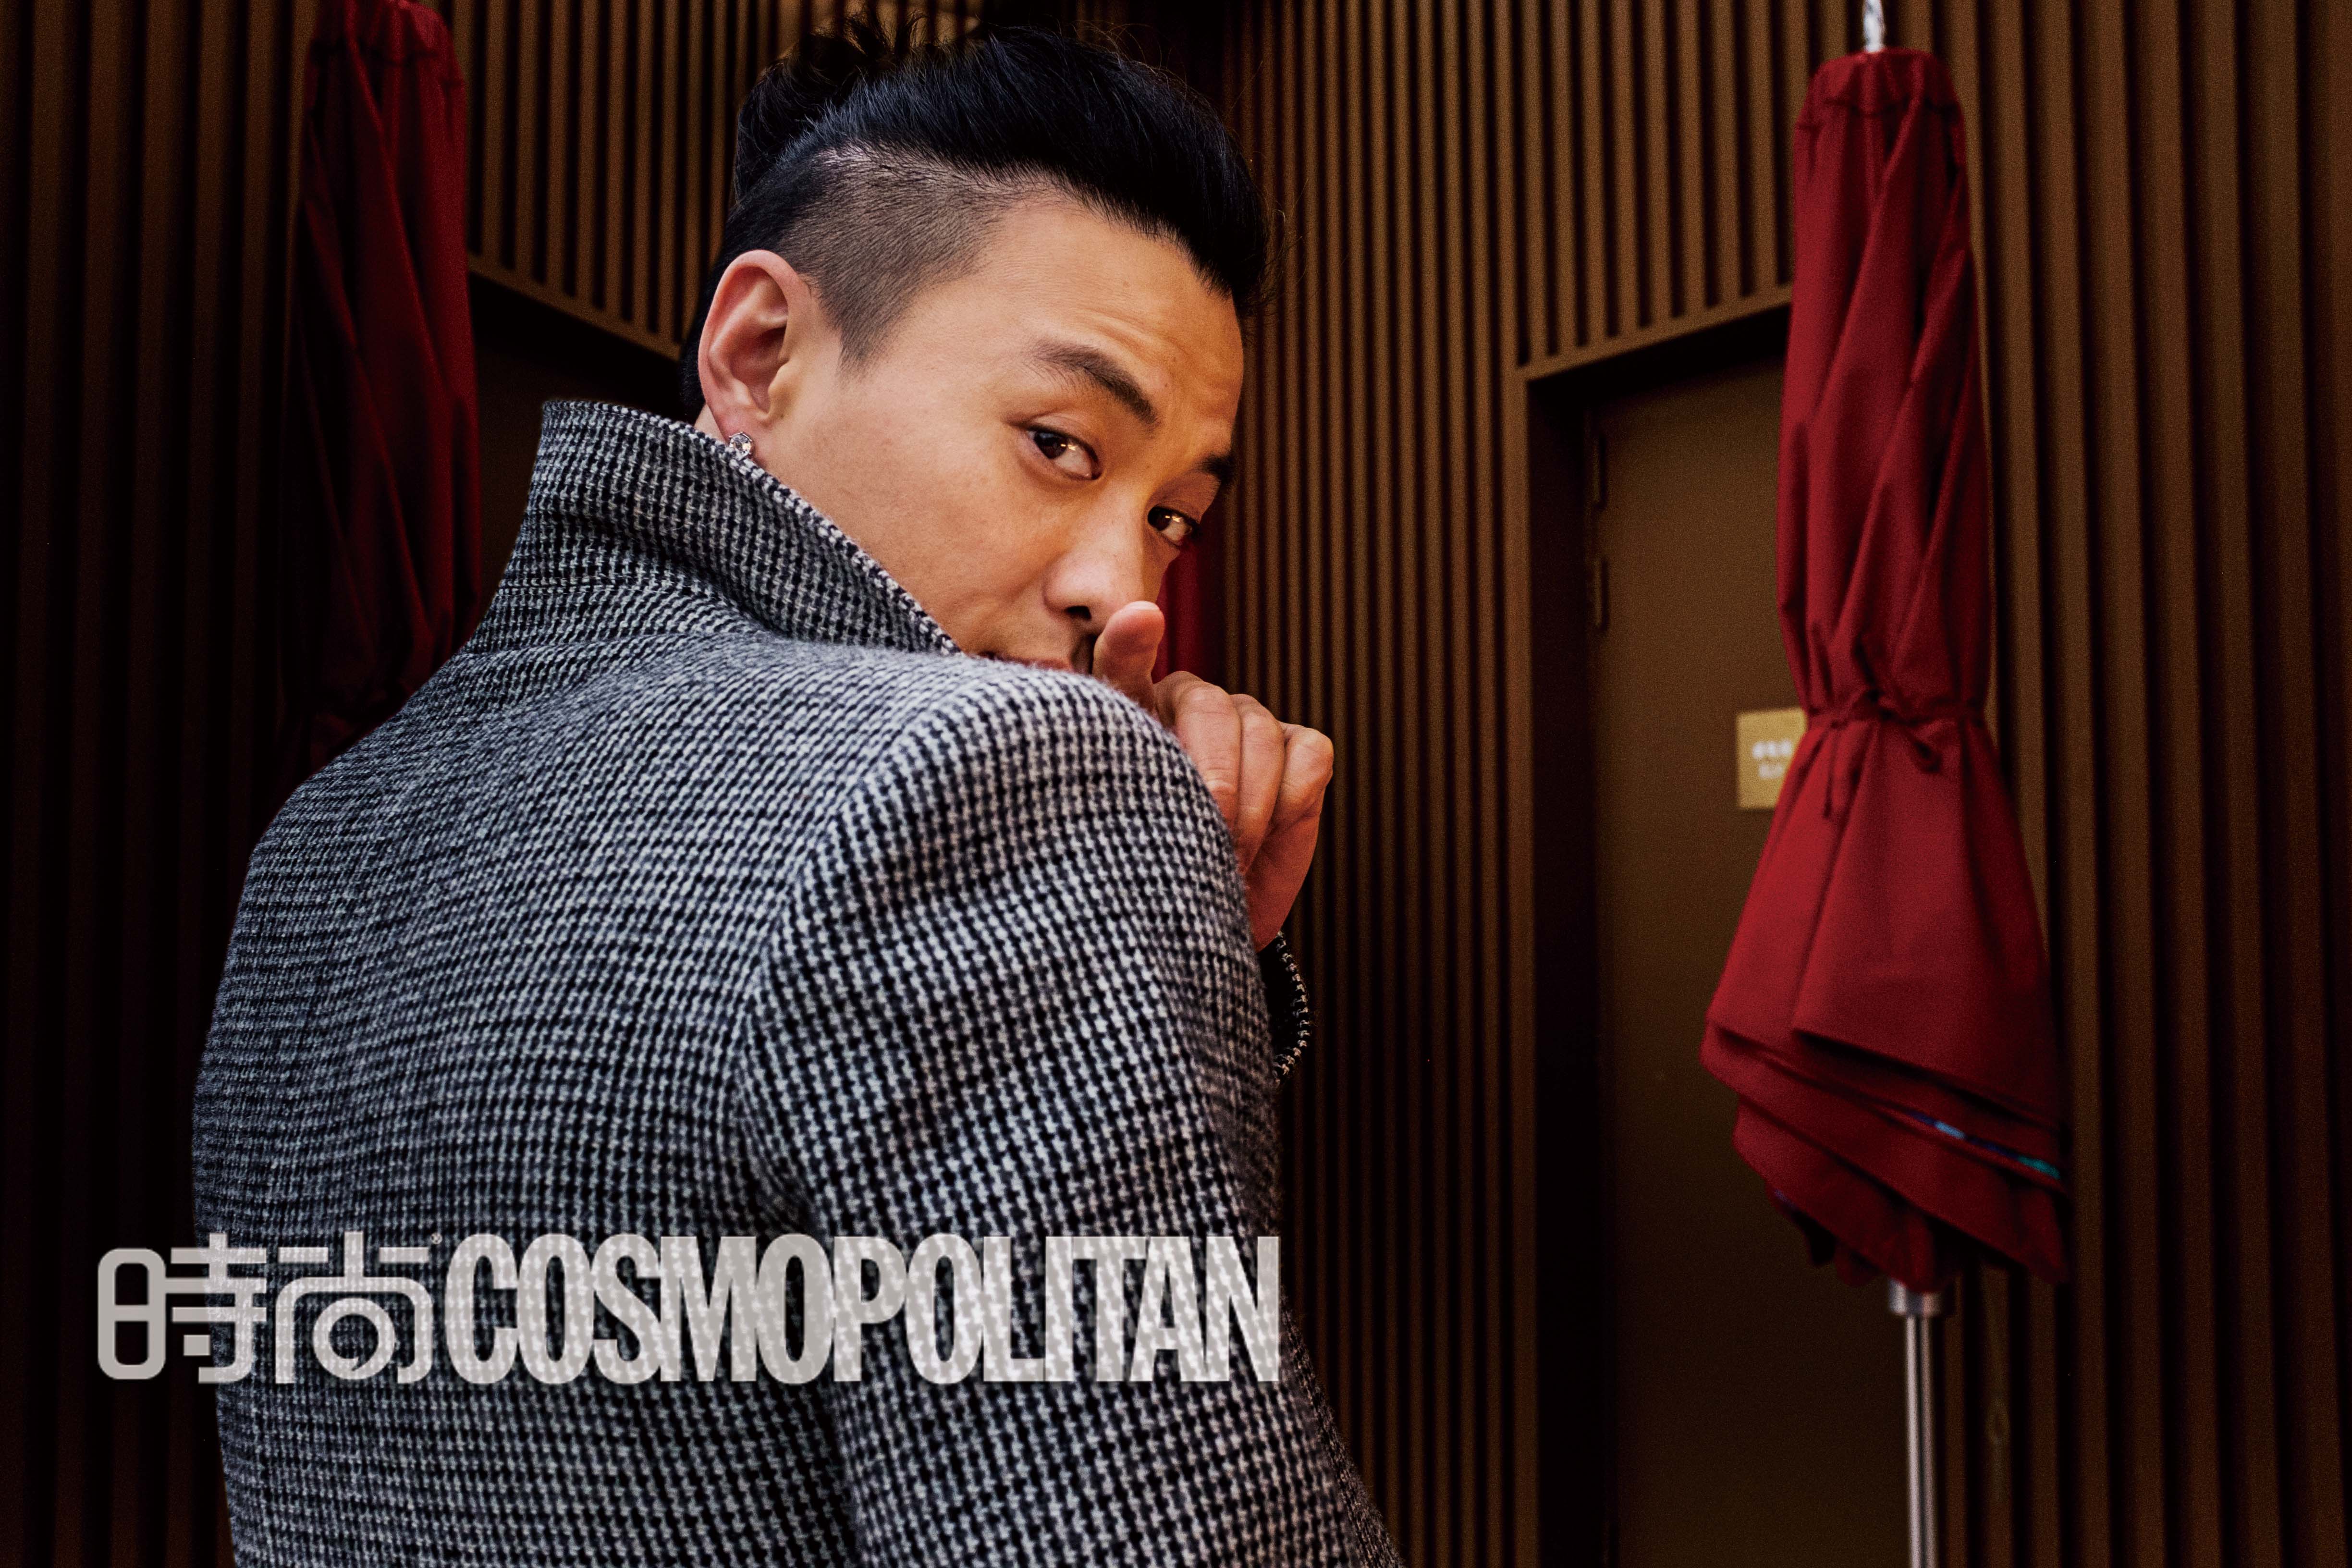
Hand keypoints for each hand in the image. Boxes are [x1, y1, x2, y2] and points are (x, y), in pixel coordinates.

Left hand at [1092, 601, 1332, 950]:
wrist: (1201, 909)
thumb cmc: (1149, 869)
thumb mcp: (1119, 835)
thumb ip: (1123, 793)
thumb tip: (1153, 738)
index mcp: (1131, 713)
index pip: (1124, 663)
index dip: (1131, 642)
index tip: (1140, 622)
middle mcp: (1192, 703)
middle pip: (1210, 710)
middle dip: (1214, 779)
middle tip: (1206, 837)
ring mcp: (1251, 720)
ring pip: (1262, 737)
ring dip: (1251, 809)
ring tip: (1227, 861)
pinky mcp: (1301, 747)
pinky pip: (1308, 758)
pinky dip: (1290, 802)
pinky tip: (1267, 836)